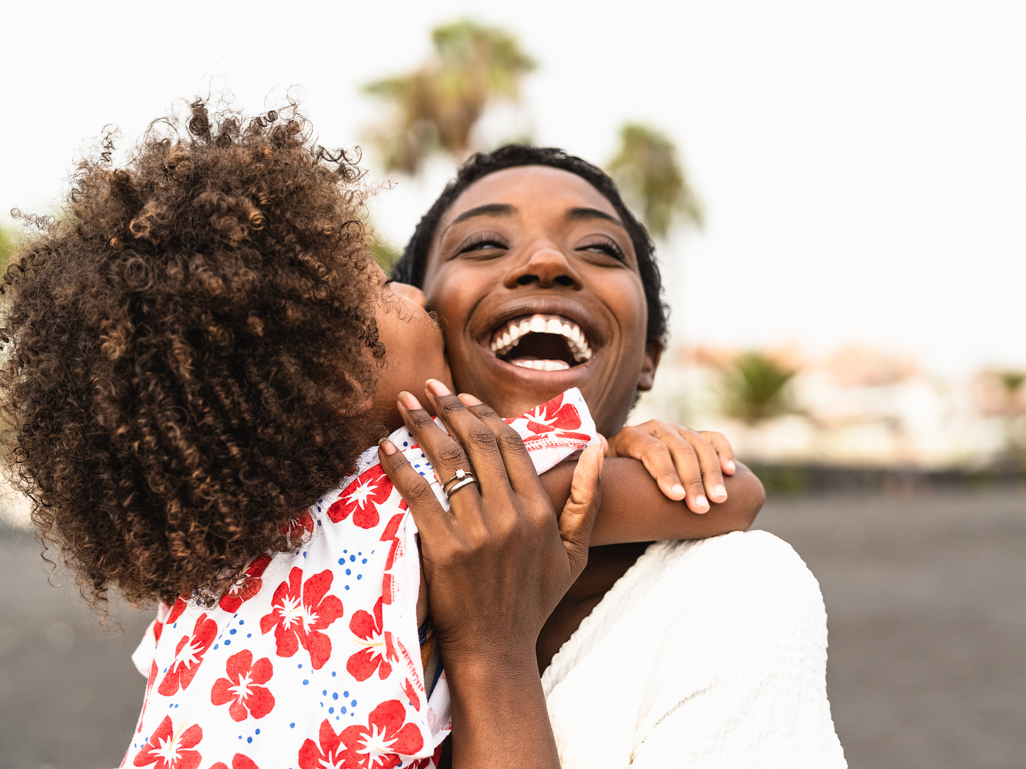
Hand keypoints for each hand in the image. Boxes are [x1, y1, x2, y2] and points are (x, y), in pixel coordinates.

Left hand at [377, 379, 603, 663]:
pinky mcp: (444, 549)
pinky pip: (419, 494)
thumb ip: (587, 498)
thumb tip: (598, 445)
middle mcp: (511, 514)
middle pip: (477, 443)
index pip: (510, 443)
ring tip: (406, 404)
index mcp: (540, 510)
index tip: (462, 397)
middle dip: (450, 408)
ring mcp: (477, 531)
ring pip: (448, 461)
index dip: (484, 414)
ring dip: (424, 425)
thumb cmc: (533, 600)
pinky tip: (385, 448)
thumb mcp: (574, 552)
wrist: (495, 650)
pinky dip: (399, 466)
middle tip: (428, 389)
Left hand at [605, 421, 735, 512]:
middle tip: (702, 508)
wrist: (624, 471)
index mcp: (630, 436)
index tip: (676, 498)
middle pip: (680, 450)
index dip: (665, 473)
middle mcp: (655, 429)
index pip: (652, 450)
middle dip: (692, 480)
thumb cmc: (612, 481)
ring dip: (712, 473)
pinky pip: (714, 439)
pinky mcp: (694, 436)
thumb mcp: (599, 474)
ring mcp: (677, 430)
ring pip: (700, 446)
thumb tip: (599, 446)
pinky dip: (725, 452)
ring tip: (719, 500)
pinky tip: (731, 472)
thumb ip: (595, 463)